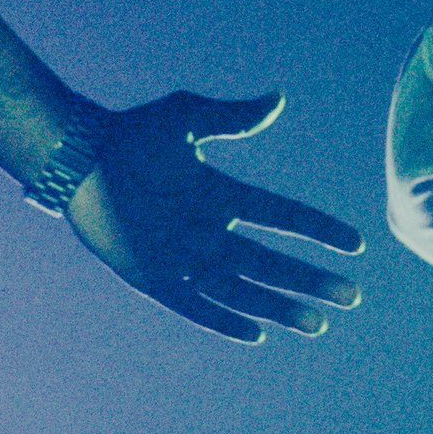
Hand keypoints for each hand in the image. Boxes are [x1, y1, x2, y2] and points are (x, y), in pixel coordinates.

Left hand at [67, 90, 363, 342]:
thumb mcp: (186, 117)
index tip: (355, 244)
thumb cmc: (131, 134)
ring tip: (317, 324)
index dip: (318, 228)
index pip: (281, 214)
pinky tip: (257, 333)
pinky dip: (223, 320)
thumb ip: (231, 115)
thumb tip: (278, 99)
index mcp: (221, 194)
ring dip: (280, 306)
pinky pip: (194, 305)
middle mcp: (208, 231)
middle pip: (271, 262)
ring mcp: (182, 257)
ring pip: (242, 290)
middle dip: (311, 280)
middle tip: (352, 298)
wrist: (77, 158)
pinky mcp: (152, 278)